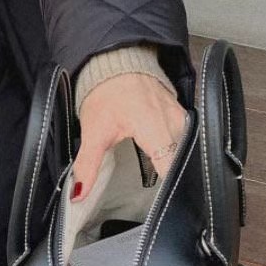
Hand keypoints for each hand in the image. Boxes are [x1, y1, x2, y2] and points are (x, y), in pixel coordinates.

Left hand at [71, 73, 187, 201]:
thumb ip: (88, 165)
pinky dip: (178, 148)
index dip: (169, 188)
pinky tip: (168, 157)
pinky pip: (186, 135)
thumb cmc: (105, 91)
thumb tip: (79, 193)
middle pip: (182, 159)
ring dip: (178, 163)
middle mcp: (173, 120)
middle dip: (175, 179)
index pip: (171, 166)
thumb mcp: (93, 131)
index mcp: (154, 126)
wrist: (114, 61)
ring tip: (167, 179)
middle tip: (164, 197)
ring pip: (187, 148)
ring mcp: (180, 115)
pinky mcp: (180, 112)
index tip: (163, 204)